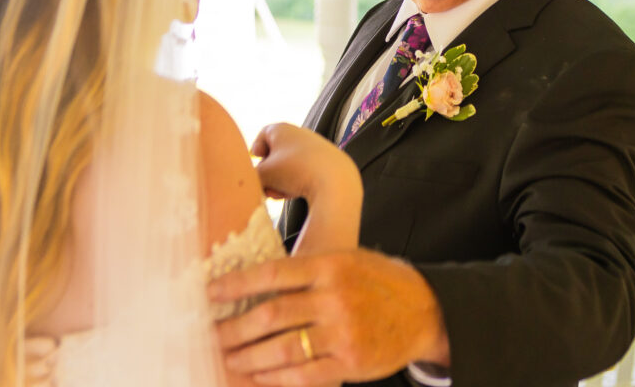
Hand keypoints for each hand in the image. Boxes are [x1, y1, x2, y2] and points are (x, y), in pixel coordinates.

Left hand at [210, 249, 449, 385]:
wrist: (424, 310)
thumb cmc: (375, 280)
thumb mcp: (344, 259)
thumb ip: (305, 269)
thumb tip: (253, 279)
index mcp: (329, 266)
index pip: (272, 273)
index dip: (237, 285)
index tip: (210, 293)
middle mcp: (335, 298)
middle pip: (272, 315)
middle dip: (235, 327)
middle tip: (211, 334)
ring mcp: (344, 333)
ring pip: (283, 348)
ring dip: (249, 356)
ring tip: (228, 357)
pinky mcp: (351, 363)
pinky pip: (304, 375)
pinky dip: (275, 377)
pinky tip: (258, 375)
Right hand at [251, 123, 359, 204]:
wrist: (336, 182)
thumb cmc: (295, 172)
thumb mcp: (264, 175)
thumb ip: (252, 176)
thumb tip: (252, 181)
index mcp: (282, 129)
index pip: (263, 134)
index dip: (256, 150)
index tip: (256, 163)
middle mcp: (300, 134)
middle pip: (277, 153)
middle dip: (269, 173)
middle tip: (266, 187)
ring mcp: (316, 148)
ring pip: (291, 165)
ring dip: (281, 181)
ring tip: (280, 195)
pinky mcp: (329, 163)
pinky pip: (306, 172)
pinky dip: (298, 183)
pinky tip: (295, 195)